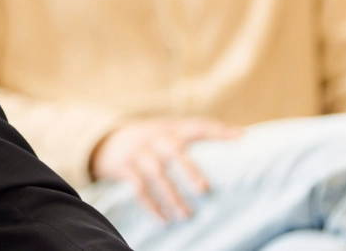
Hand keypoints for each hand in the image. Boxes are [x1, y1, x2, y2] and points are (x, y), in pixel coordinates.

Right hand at [89, 117, 241, 221]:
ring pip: (155, 175)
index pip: (196, 126)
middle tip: (205, 190)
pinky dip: (151, 205)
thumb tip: (233, 144)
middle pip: (172, 150)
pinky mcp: (123, 168)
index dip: (217, 130)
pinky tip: (164, 219)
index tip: (240, 137)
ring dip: (171, 196)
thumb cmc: (149, 140)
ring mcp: (137, 152)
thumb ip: (188, 138)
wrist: (104, 140)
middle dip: (188, 170)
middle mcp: (153, 137)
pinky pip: (137, 188)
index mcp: (169, 127)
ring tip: (187, 215)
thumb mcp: (165, 131)